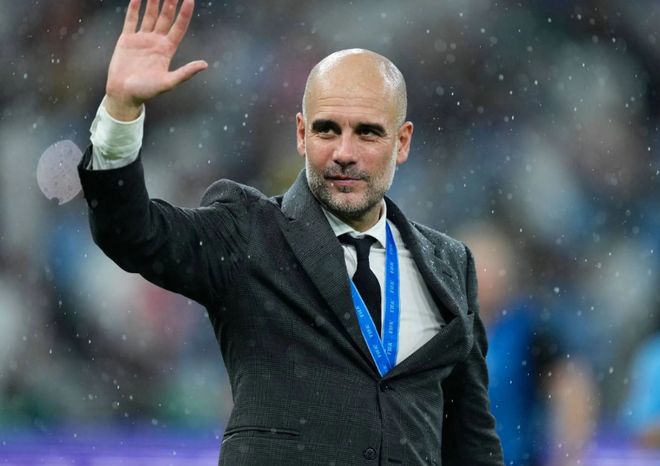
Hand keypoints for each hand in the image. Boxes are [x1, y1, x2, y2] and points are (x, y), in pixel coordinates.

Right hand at [105, 0, 207, 119]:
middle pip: (165, 18)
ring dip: (153, 2)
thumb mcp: (168, 83)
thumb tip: (205, 65)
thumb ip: (185, 73)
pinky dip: (134, 8)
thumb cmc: (146, 92)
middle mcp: (156, 42)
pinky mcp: (127, 39)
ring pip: (149, 15)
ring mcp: (141, 39)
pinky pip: (131, 19)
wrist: (123, 94)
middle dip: (170, 3)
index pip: (178, 27)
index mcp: (167, 50)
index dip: (184, 14)